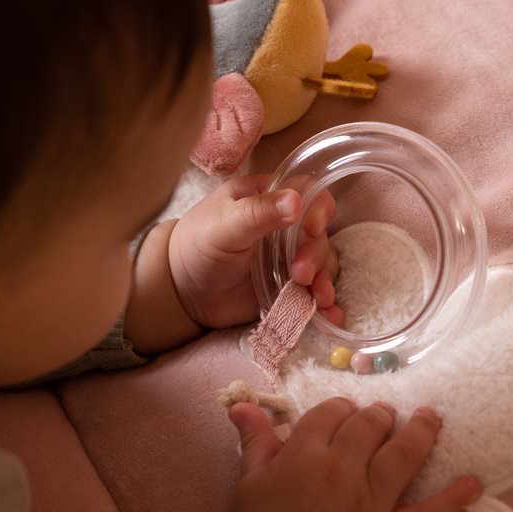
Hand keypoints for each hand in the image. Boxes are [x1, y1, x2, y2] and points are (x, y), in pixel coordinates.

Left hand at [169, 174, 342, 329]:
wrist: (181, 292)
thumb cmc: (197, 246)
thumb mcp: (224, 224)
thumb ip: (258, 212)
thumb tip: (296, 201)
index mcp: (268, 199)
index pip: (308, 193)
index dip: (319, 209)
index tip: (312, 228)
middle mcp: (284, 227)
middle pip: (319, 234)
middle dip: (316, 255)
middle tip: (299, 273)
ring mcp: (288, 258)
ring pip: (323, 265)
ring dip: (325, 280)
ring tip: (317, 297)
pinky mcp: (288, 287)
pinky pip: (315, 293)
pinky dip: (327, 306)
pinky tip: (331, 317)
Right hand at [228, 398, 481, 511]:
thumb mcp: (249, 478)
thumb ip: (254, 438)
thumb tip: (242, 405)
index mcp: (306, 453)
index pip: (333, 412)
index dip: (341, 408)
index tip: (345, 412)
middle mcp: (343, 469)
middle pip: (371, 425)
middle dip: (379, 415)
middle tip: (384, 416)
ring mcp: (371, 501)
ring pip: (404, 455)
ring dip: (421, 431)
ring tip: (431, 417)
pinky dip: (454, 500)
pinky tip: (475, 483)